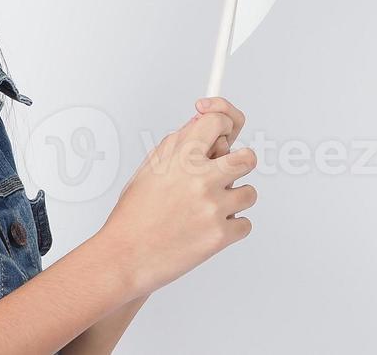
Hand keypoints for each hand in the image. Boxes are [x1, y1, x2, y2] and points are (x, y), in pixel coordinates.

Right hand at [87, 98, 257, 295]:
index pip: (219, 122)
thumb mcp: (149, 169)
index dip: (223, 125)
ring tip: (208, 208)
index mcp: (181, 158)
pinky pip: (245, 224)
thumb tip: (200, 121)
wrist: (127, 256)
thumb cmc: (134, 215)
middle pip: (247, 157)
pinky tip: (207, 228)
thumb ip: (178, 144)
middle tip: (226, 172)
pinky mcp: (221, 235)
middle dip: (240, 164)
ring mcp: (214, 207)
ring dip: (235, 199)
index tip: (223, 130)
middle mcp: (201, 178)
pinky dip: (231, 228)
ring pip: (250, 193)